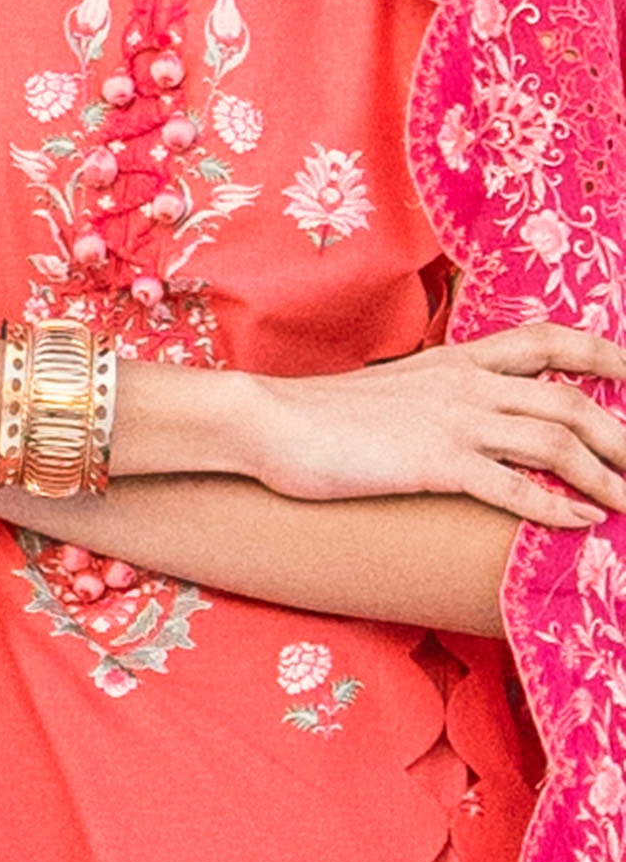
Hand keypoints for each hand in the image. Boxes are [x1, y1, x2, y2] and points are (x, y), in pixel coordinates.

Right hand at [250, 323, 625, 527]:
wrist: (271, 421)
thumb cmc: (324, 414)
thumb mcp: (393, 389)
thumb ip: (437, 394)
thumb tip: (463, 416)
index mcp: (458, 359)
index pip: (548, 340)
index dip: (602, 353)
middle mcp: (467, 384)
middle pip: (570, 400)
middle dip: (620, 434)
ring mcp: (454, 423)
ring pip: (555, 442)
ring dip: (604, 475)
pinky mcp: (435, 464)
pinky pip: (513, 486)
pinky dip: (554, 506)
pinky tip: (580, 522)